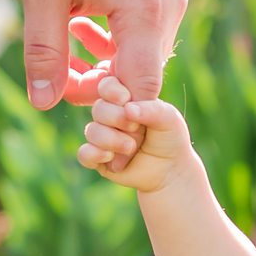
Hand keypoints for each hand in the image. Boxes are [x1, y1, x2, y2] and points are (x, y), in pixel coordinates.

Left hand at [20, 0, 185, 108]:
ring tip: (65, 40)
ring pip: (144, 54)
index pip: (140, 89)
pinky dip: (119, 39)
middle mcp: (169, 9)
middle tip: (56, 71)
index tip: (67, 91)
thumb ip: (44, 48)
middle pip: (142, 75)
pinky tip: (83, 24)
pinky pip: (148, 31)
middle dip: (100, 83)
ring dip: (107, 60)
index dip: (107, 103)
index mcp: (144, 12)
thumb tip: (42, 101)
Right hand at [75, 74, 195, 192]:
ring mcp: (103, 137)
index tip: (126, 99)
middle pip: (98, 109)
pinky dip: (95, 154)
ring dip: (111, 140)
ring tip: (130, 148)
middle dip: (117, 119)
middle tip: (136, 128)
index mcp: (125, 100)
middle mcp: (110, 116)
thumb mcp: (168, 118)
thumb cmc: (170, 138)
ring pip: (91, 131)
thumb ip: (151, 109)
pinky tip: (110, 157)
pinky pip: (84, 154)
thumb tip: (127, 108)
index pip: (107, 85)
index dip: (112, 91)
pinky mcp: (98, 159)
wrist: (170, 170)